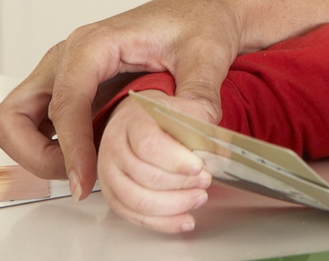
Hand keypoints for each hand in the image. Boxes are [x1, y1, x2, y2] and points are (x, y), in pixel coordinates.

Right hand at [0, 0, 240, 198]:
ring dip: (39, 153)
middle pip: (13, 116)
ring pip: (16, 122)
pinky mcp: (72, 86)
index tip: (85, 179)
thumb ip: (199, 96)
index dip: (70, 147)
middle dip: (36, 154)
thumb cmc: (202, 22)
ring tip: (85, 169)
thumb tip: (193, 132)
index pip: (64, 103)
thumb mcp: (208, 56)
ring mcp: (65, 72)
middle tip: (79, 174)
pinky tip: (91, 156)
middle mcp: (69, 56)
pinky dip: (52, 146)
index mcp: (96, 43)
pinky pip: (39, 123)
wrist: (207, 9)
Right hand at [96, 92, 213, 233]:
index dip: (175, 160)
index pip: (149, 146)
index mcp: (132, 121)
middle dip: (179, 184)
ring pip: (135, 200)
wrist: (139, 120)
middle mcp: (114, 148)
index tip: (199, 166)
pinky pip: (133, 216)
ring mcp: (110, 174)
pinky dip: (161, 222)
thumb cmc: (163, 117)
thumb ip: (202, 118)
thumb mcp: (185, 107)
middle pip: (143, 176)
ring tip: (198, 198)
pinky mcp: (112, 195)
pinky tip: (184, 220)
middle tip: (205, 181)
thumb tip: (219, 145)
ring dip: (172, 206)